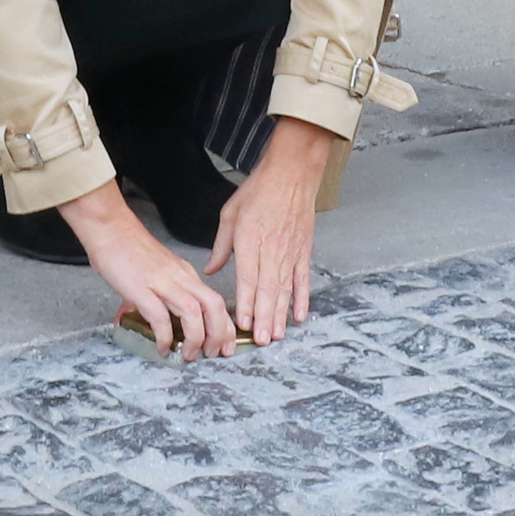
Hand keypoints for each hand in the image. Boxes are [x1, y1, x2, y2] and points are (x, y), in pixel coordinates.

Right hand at [59, 181, 237, 359]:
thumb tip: (162, 322)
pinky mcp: (141, 288)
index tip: (225, 345)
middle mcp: (180, 277)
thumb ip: (164, 294)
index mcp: (185, 274)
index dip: (225, 327)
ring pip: (193, 312)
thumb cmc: (128, 249)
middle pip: (214, 306)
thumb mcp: (158, 272)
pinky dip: (165, 336)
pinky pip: (160, 317)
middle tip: (212, 354)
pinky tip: (162, 347)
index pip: (216, 301)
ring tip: (188, 355)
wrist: (109, 227)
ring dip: (196, 339)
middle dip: (219, 335)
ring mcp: (161, 281)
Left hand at [200, 118, 337, 345]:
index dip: (246, 302)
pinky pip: (303, 279)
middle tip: (260, 341)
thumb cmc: (258, 191)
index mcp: (250, 240)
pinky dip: (302, 299)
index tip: (242, 322)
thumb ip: (221, 246)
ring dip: (280, 314)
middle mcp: (271, 249)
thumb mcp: (230, 214)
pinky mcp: (304, 251)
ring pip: (285, 289)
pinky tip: (299, 316)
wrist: (291, 174)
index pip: (247, 277)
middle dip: (264, 317)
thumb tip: (210, 270)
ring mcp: (290, 252)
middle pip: (267, 289)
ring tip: (276, 336)